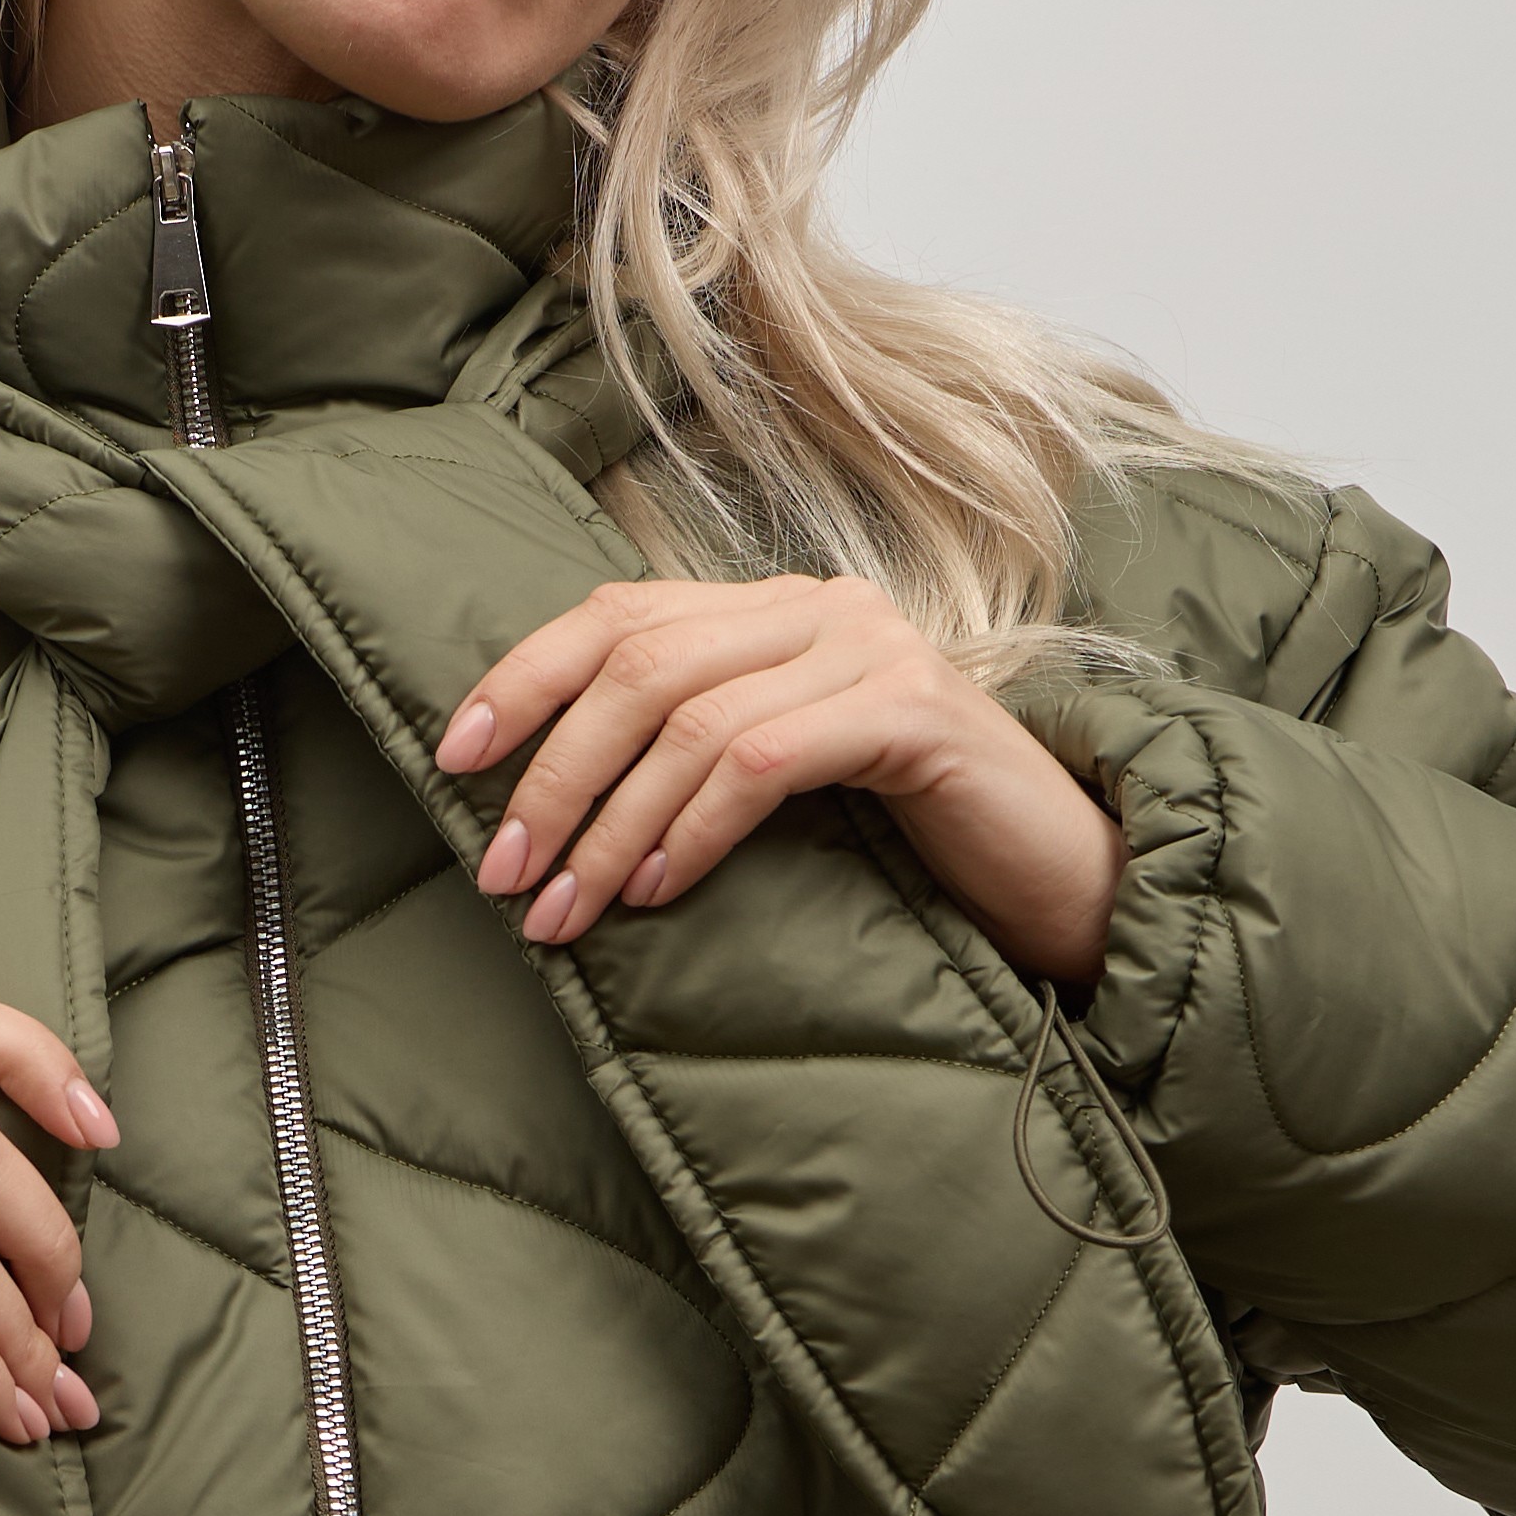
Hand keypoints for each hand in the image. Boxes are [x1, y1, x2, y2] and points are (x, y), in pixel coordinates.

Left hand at [437, 575, 1121, 994]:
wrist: (1061, 876)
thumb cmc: (906, 844)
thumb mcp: (778, 783)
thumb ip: (691, 755)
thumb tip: (545, 801)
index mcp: (775, 609)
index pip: (617, 614)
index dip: (524, 677)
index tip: (454, 759)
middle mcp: (820, 606)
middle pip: (639, 664)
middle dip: (555, 775)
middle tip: (505, 872)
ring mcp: (873, 649)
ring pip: (692, 720)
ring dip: (611, 825)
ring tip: (566, 909)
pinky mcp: (912, 713)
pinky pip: (765, 762)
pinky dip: (695, 828)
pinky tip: (660, 888)